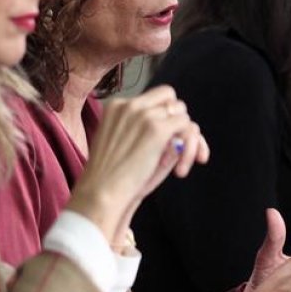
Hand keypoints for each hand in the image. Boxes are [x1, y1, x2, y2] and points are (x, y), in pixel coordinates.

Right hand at [66, 86, 207, 241]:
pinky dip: (191, 149)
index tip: (169, 140)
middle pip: (171, 99)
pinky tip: (179, 171)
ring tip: (181, 167)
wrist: (100, 193)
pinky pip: (188, 128)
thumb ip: (141, 131)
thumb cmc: (109, 179)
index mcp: (116, 106)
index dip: (165, 117)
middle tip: (182, 150)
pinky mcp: (157, 129)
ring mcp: (144, 115)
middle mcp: (130, 104)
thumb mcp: (121, 144)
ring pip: (182, 114)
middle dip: (179, 122)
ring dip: (189, 140)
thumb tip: (177, 129)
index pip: (153, 98)